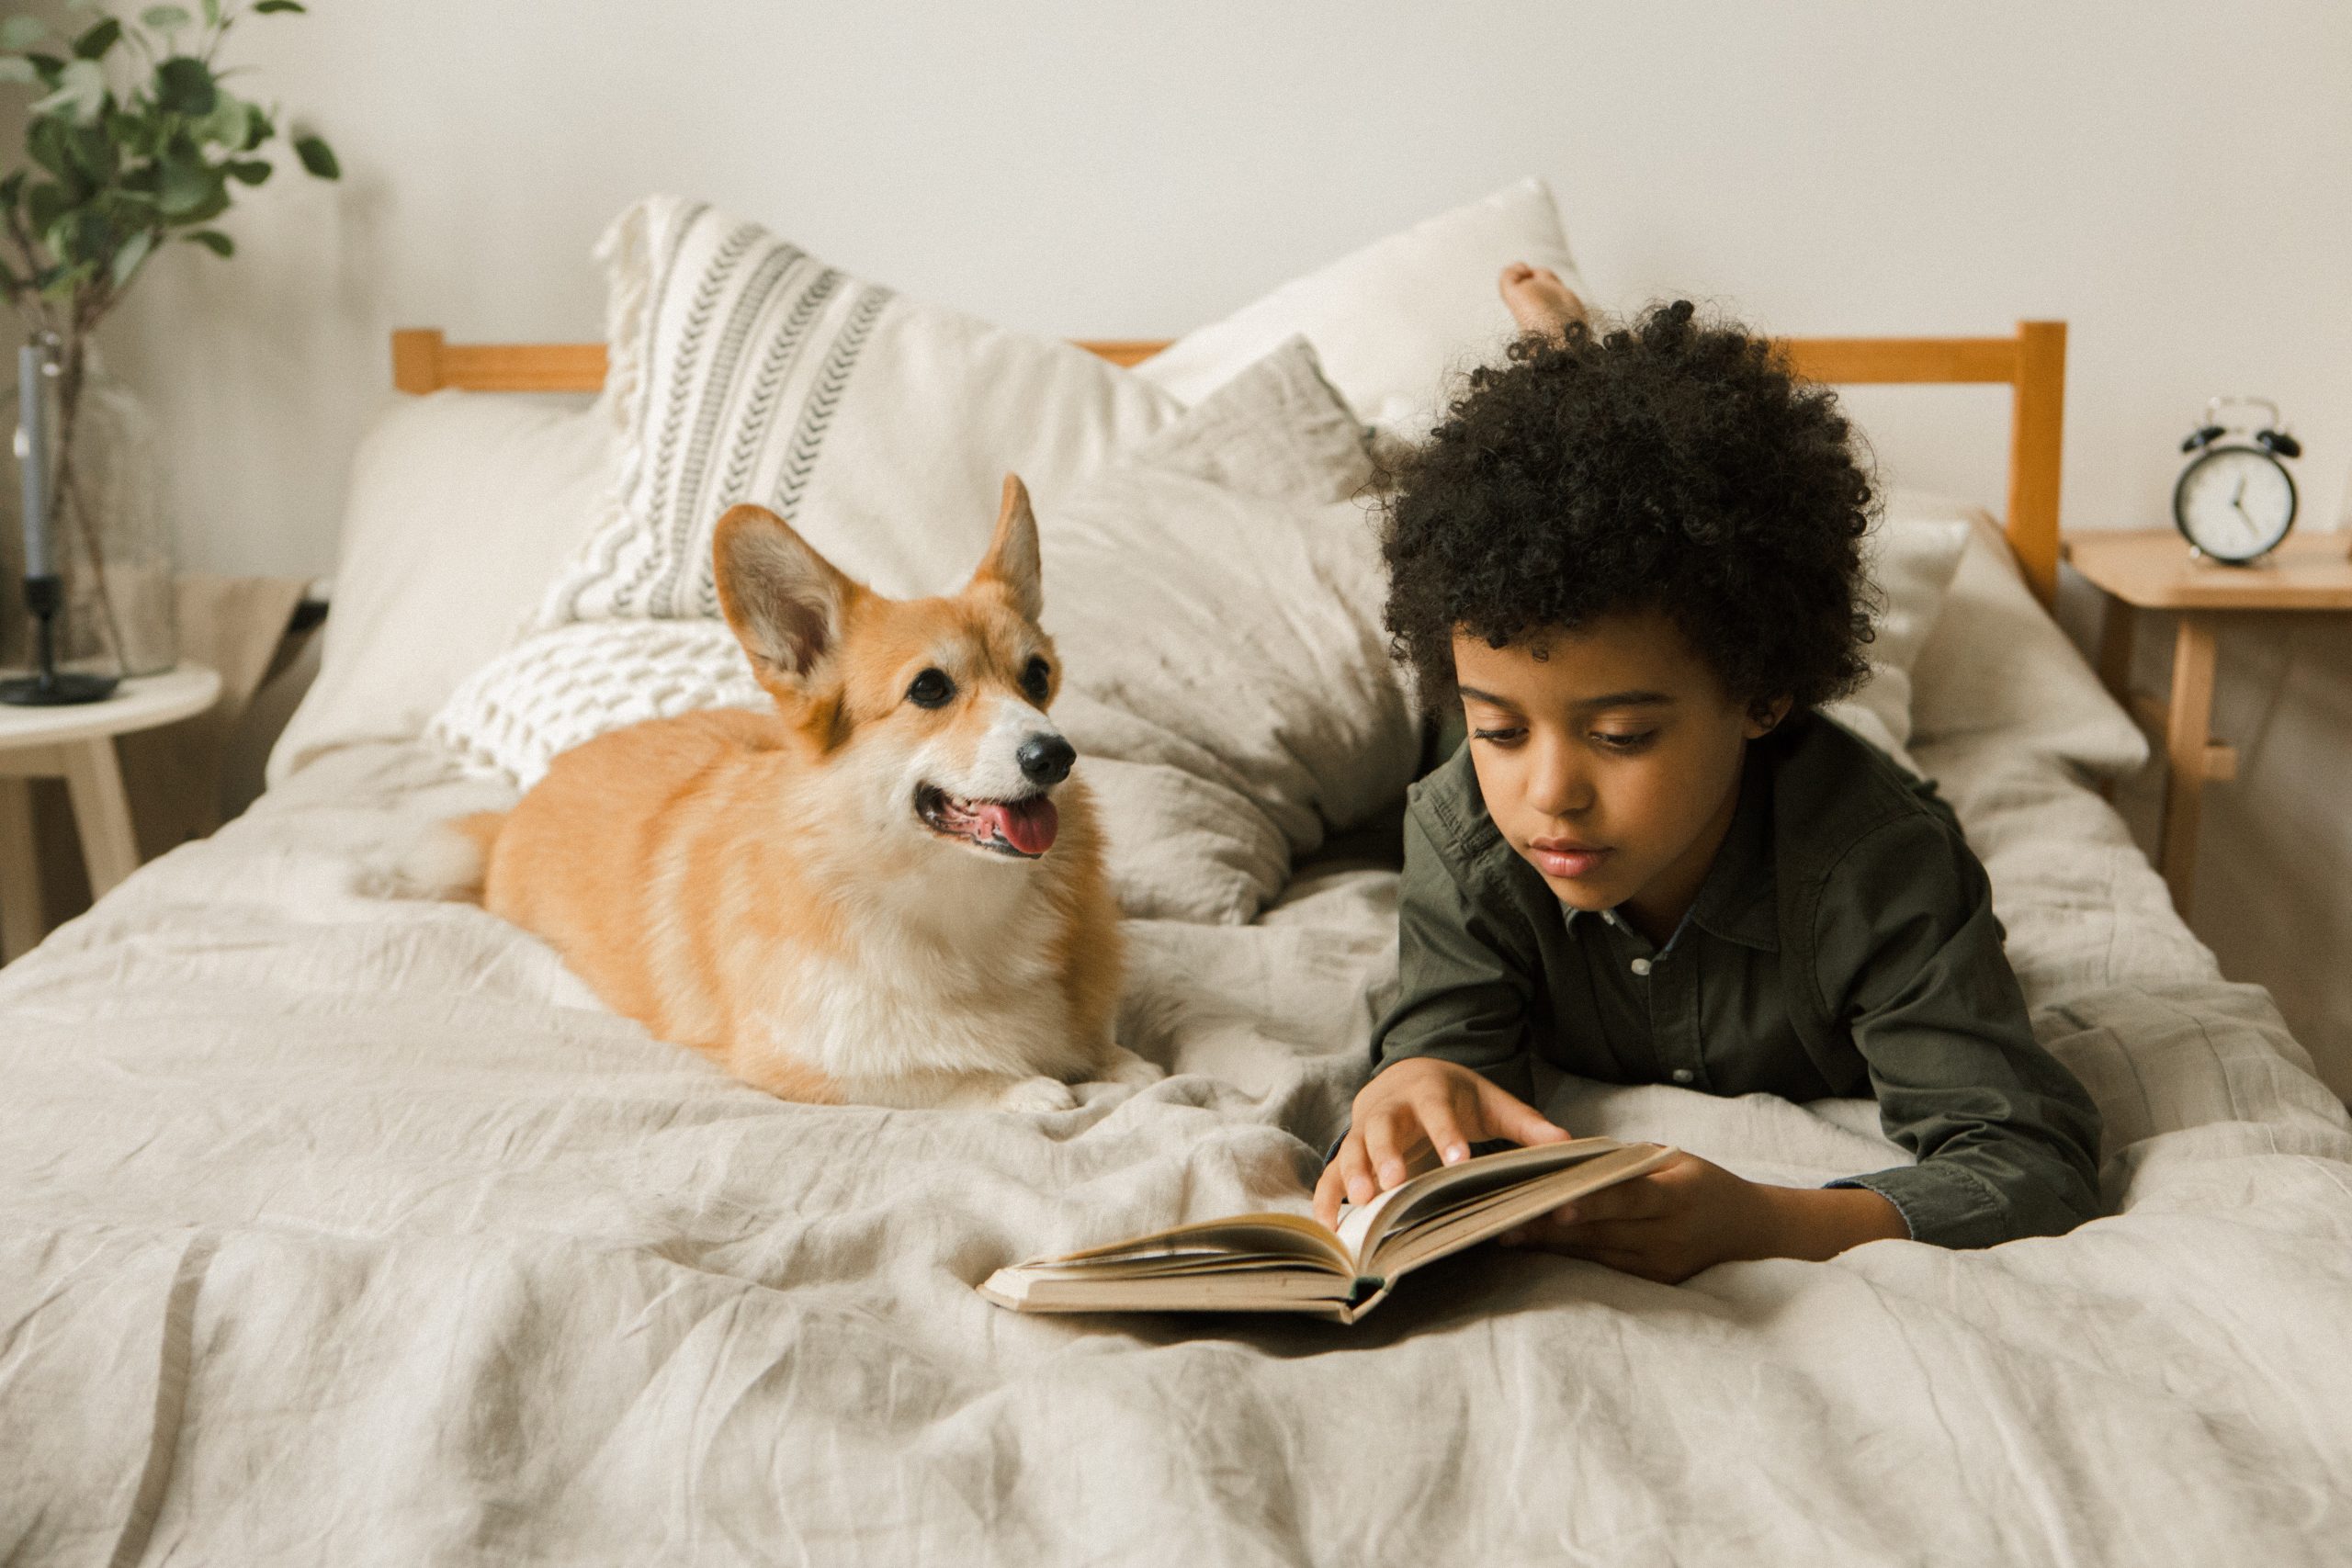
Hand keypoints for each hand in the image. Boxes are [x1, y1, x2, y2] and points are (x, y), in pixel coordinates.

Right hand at [1313, 1058, 1569, 1228]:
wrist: (1406, 1077)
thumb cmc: (1456, 1098)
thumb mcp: (1492, 1104)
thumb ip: (1527, 1125)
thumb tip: (1570, 1146)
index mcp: (1428, 1093)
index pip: (1435, 1111)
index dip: (1445, 1135)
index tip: (1458, 1161)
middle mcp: (1389, 1109)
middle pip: (1382, 1129)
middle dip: (1386, 1156)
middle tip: (1395, 1185)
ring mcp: (1363, 1131)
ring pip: (1351, 1150)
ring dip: (1354, 1177)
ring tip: (1362, 1205)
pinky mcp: (1349, 1153)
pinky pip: (1329, 1176)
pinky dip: (1327, 1200)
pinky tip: (1330, 1227)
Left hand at [1497, 1153, 1907, 1283]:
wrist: (1750, 1229)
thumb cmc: (1703, 1181)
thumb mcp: (1671, 1158)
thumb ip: (1623, 1161)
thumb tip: (1568, 1156)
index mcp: (1675, 1196)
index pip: (1627, 1198)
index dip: (1591, 1203)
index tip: (1554, 1204)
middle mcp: (1666, 1236)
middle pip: (1599, 1231)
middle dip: (1548, 1225)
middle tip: (1499, 1217)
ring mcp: (1658, 1265)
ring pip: (1593, 1253)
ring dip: (1548, 1244)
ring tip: (1501, 1231)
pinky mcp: (1652, 1282)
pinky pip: (1602, 1267)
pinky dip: (1568, 1256)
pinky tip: (1532, 1248)